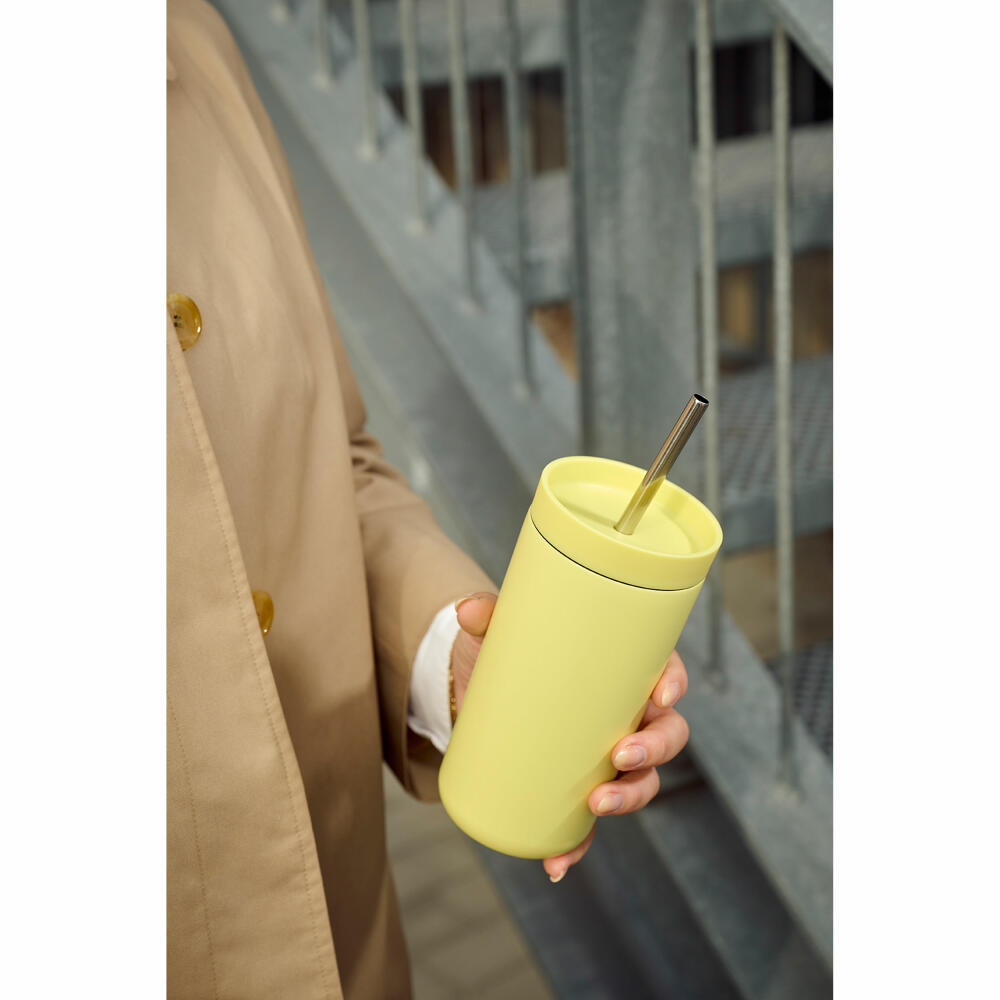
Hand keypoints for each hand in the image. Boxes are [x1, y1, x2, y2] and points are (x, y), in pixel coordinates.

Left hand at [451, 593, 690, 882]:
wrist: (482, 691)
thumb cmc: (512, 651)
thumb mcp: (502, 631)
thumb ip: (488, 614)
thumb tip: (466, 609)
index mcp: (625, 671)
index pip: (666, 672)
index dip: (674, 684)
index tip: (660, 696)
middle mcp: (628, 714)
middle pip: (667, 734)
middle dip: (653, 749)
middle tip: (619, 754)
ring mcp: (608, 755)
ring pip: (642, 781)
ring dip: (629, 798)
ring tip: (597, 804)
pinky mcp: (579, 786)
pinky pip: (590, 823)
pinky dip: (577, 846)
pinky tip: (557, 864)